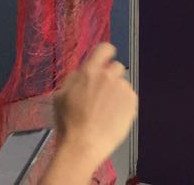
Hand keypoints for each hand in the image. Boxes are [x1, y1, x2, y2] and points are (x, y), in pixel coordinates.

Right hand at [44, 44, 136, 182]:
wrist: (83, 145)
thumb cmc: (68, 123)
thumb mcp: (60, 96)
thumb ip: (74, 79)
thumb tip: (82, 72)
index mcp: (90, 72)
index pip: (105, 48)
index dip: (105, 54)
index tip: (104, 61)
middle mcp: (109, 76)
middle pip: (115, 67)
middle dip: (109, 77)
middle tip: (100, 94)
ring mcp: (123, 88)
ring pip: (122, 84)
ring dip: (115, 92)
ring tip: (105, 111)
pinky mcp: (132, 102)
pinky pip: (129, 97)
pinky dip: (123, 104)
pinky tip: (112, 117)